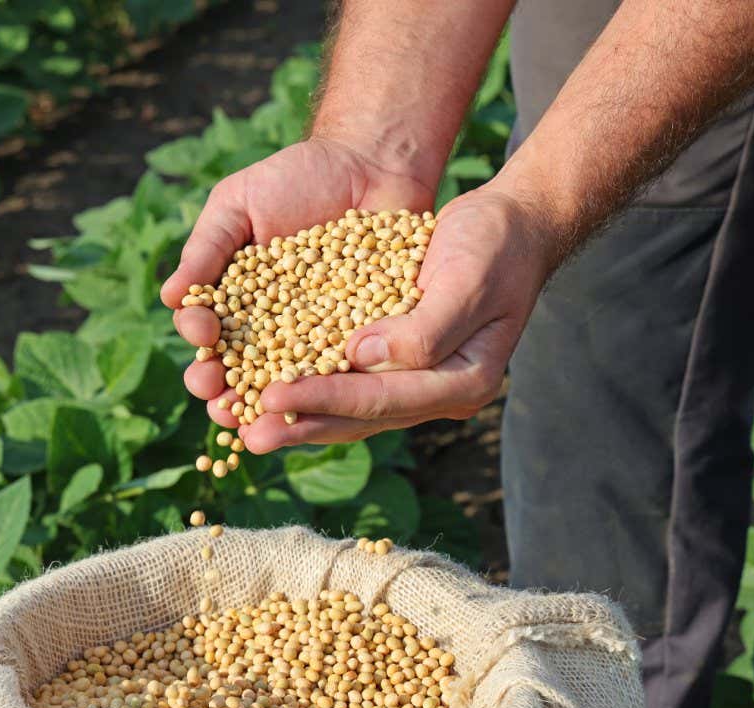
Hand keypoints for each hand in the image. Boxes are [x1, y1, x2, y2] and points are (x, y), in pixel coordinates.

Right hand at [160, 137, 436, 410]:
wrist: (372, 164)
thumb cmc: (296, 178)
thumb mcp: (239, 204)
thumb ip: (207, 248)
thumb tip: (170, 297)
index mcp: (235, 302)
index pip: (208, 334)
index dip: (201, 343)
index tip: (203, 334)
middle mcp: (271, 329)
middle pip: (240, 372)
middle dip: (224, 389)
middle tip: (219, 396)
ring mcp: (317, 339)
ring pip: (287, 383)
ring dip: (268, 404)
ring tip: (258, 416)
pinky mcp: (361, 339)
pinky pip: (343, 370)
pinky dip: (328, 388)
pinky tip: (318, 400)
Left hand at [237, 186, 559, 452]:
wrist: (510, 226)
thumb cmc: (495, 246)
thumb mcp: (469, 278)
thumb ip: (424, 329)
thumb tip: (362, 356)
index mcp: (463, 381)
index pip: (383, 399)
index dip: (326, 399)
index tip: (271, 398)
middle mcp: (438, 392)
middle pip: (360, 417)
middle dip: (300, 425)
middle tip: (247, 435)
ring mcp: (416, 381)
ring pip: (348, 408)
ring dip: (296, 416)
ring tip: (243, 425)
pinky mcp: (395, 362)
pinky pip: (346, 381)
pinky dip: (306, 385)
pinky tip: (264, 387)